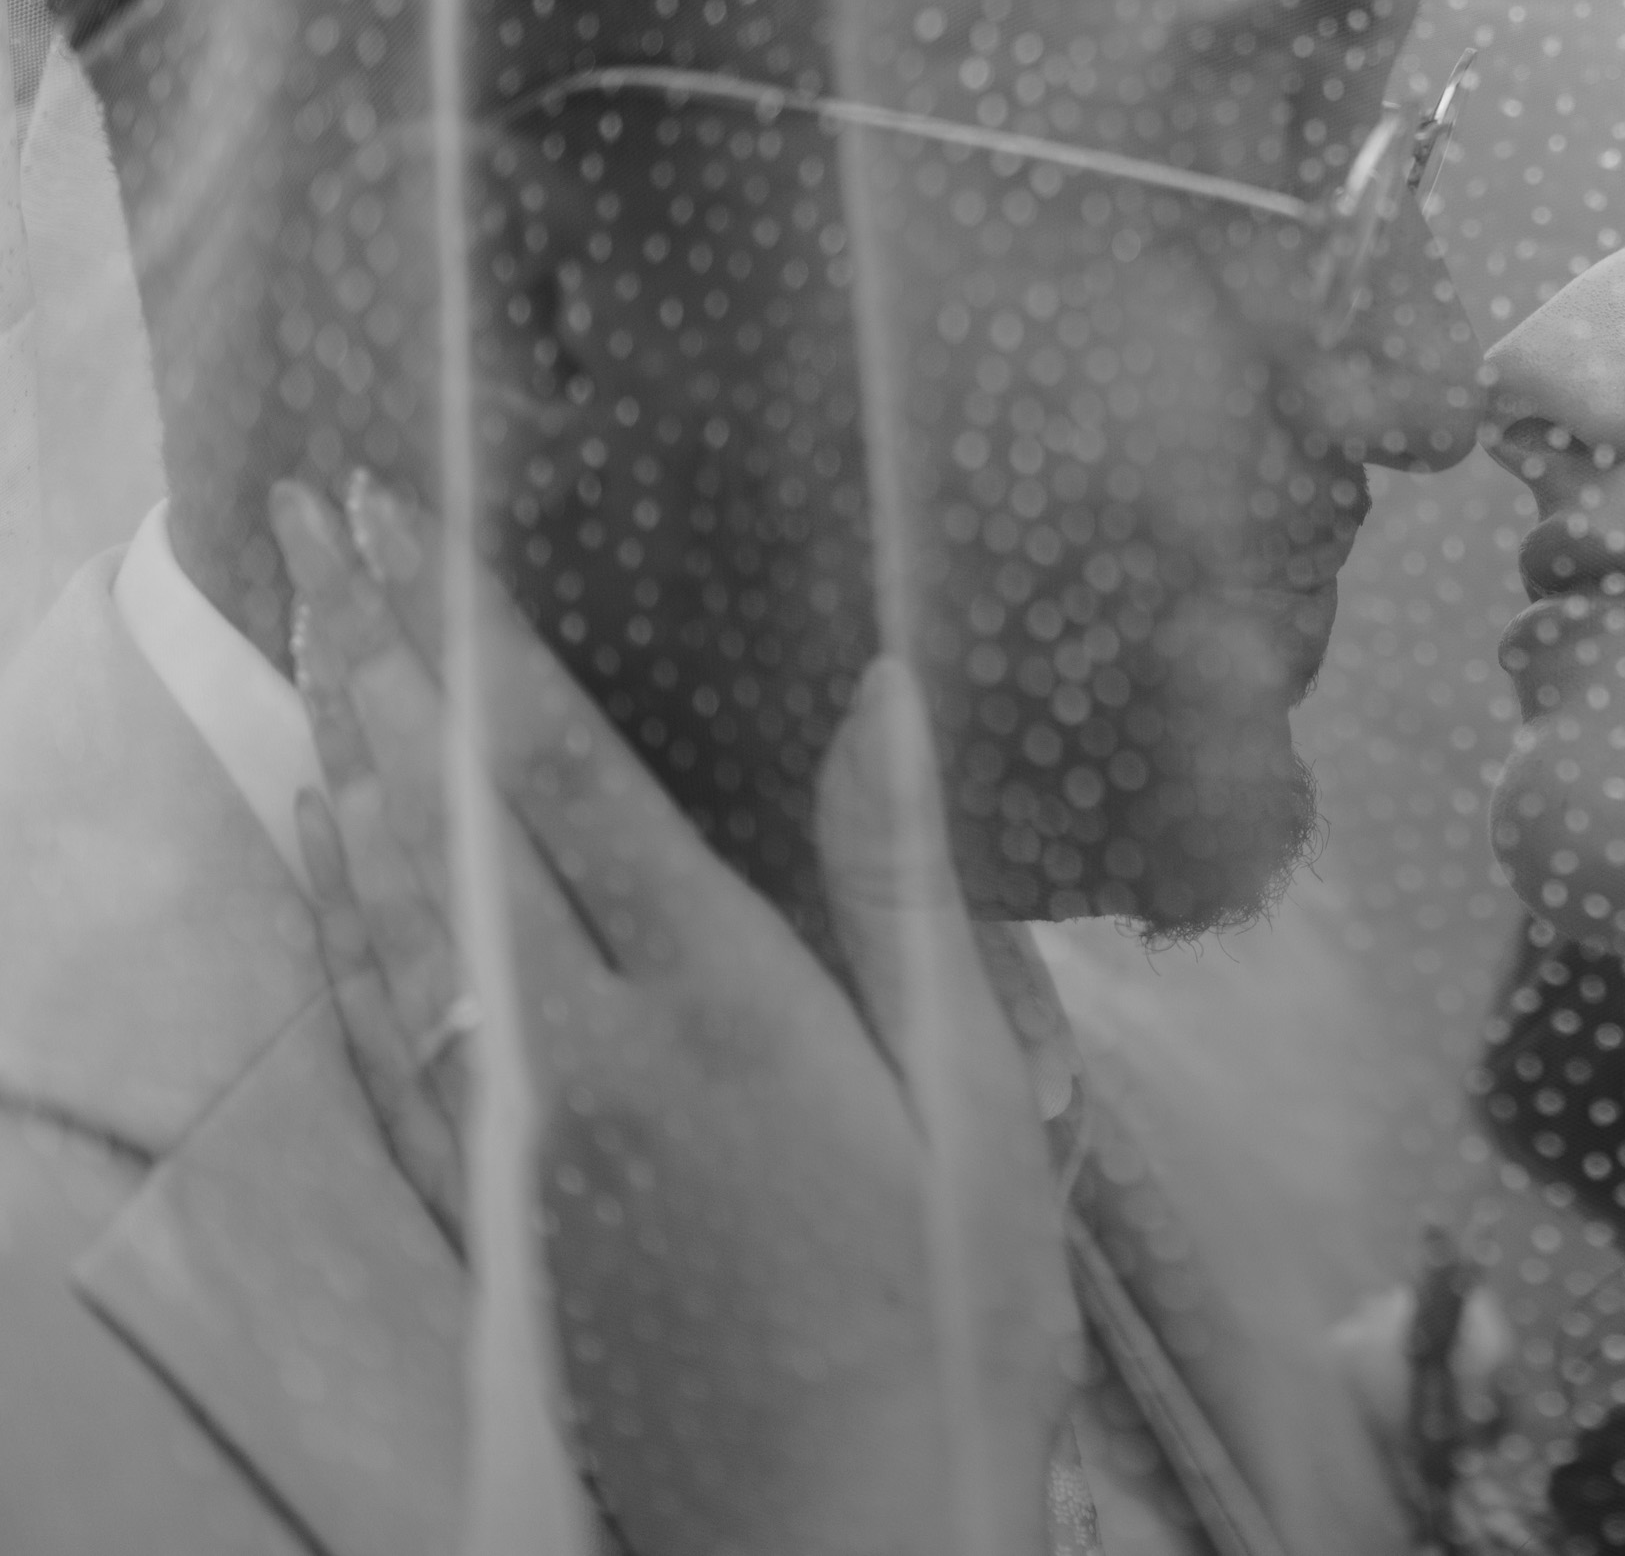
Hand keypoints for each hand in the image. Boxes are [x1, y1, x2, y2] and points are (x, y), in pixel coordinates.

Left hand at [274, 476, 1076, 1555]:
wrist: (843, 1527)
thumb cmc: (948, 1308)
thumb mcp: (973, 1094)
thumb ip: (902, 887)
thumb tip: (877, 696)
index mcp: (719, 1002)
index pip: (557, 773)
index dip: (470, 633)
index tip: (399, 513)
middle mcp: (587, 1047)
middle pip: (443, 814)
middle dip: (369, 652)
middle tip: (311, 518)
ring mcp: (519, 1129)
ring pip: (391, 907)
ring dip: (339, 754)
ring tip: (307, 635)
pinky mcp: (495, 1202)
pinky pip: (377, 1023)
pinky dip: (336, 912)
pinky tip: (327, 851)